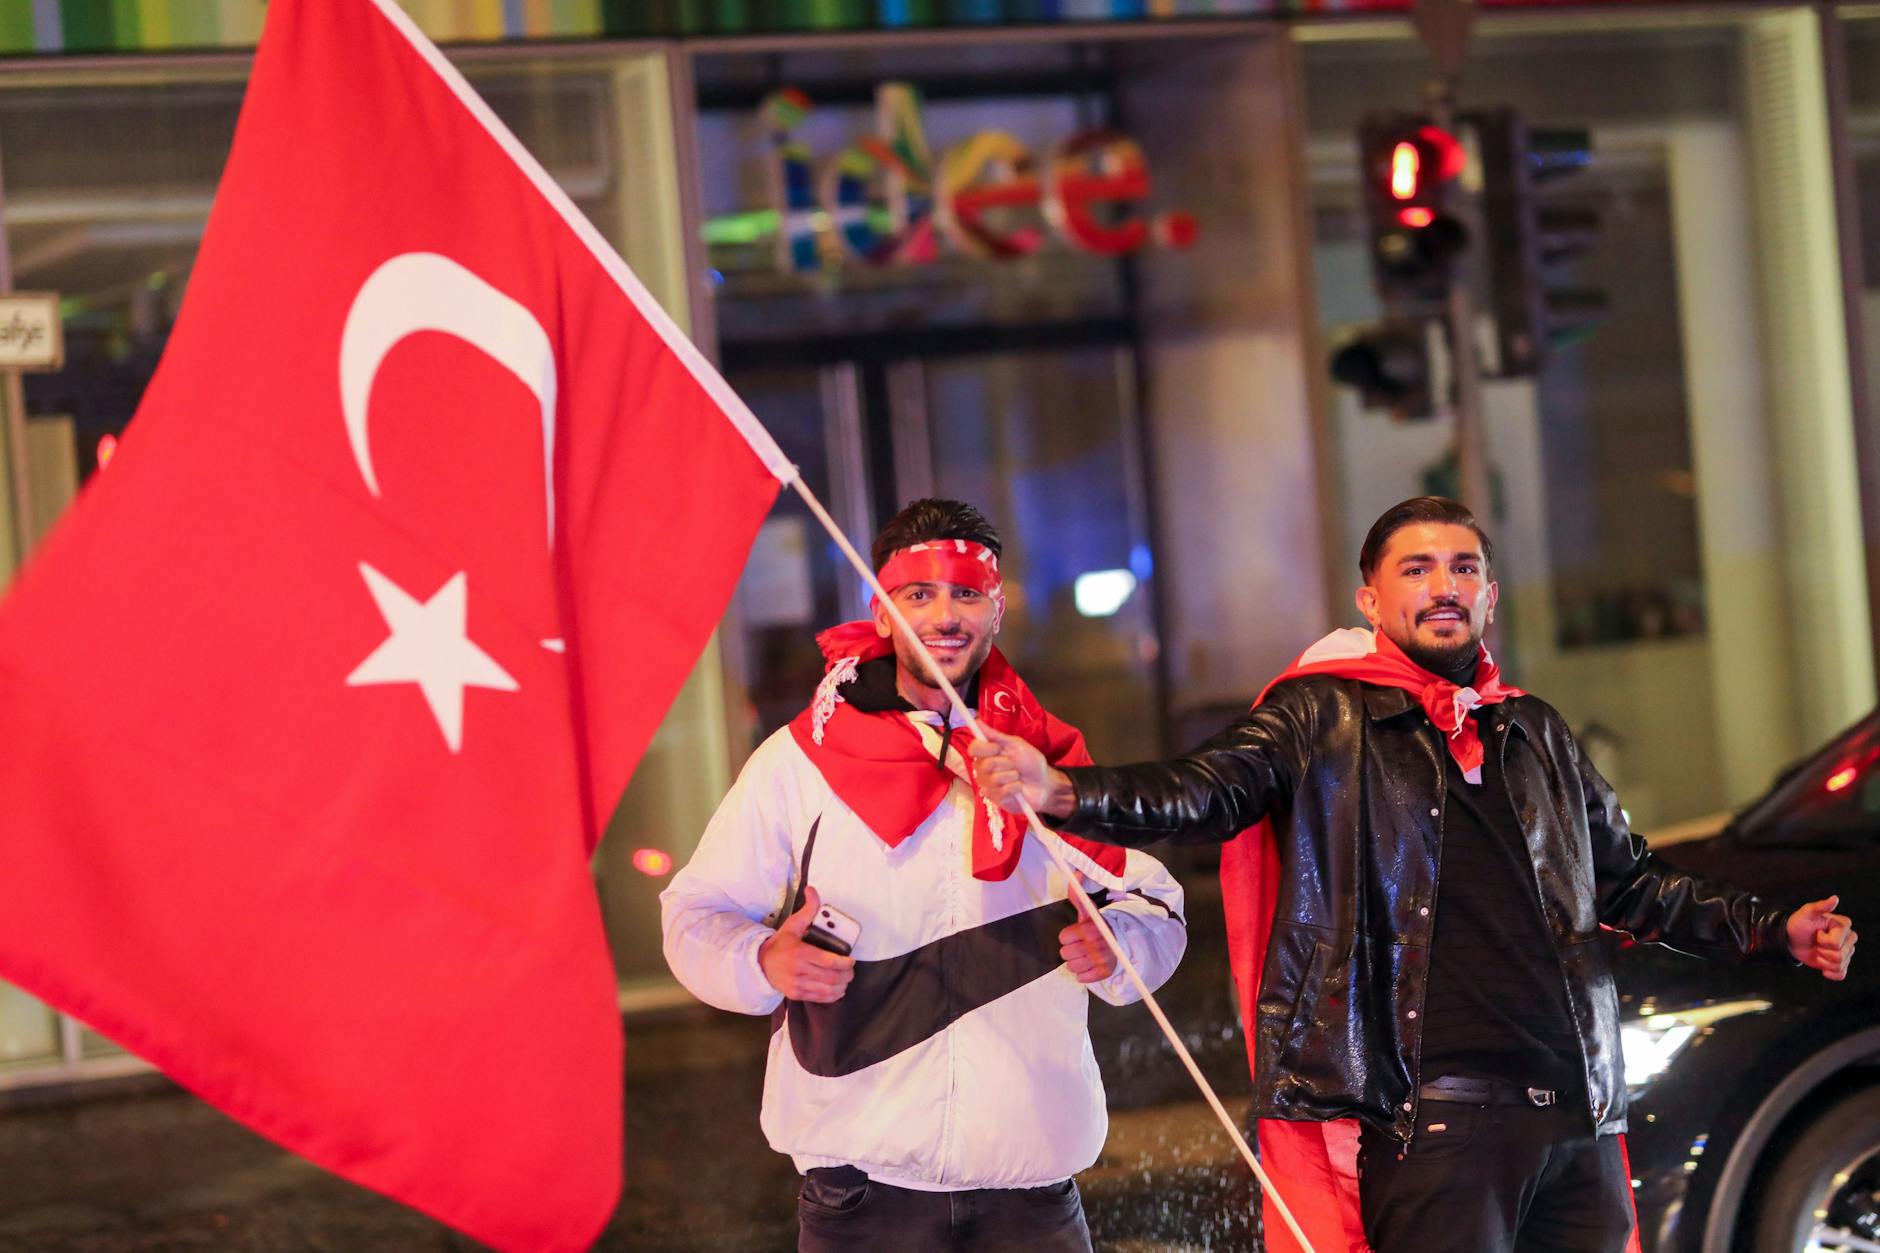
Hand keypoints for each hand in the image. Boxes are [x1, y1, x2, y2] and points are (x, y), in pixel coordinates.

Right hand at [759, 885, 855, 1002]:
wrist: (761, 963)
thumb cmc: (781, 943)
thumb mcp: (793, 924)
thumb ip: (808, 909)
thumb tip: (812, 889)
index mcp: (799, 953)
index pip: (827, 961)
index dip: (844, 963)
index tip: (851, 960)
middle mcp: (798, 971)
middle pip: (831, 977)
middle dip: (846, 975)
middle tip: (851, 970)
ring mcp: (797, 985)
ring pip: (828, 990)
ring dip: (842, 985)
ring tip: (845, 979)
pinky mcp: (796, 995)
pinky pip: (820, 998)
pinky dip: (833, 995)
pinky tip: (837, 989)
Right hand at [969, 726, 1074, 816]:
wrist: (1044, 783)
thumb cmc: (1030, 763)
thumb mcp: (1016, 745)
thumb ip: (996, 735)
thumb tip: (977, 721)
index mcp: (987, 754)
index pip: (973, 748)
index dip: (985, 748)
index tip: (998, 748)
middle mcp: (983, 770)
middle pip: (986, 764)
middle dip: (1006, 763)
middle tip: (1015, 765)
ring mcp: (988, 786)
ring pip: (995, 778)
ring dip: (1013, 776)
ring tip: (1018, 777)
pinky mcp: (996, 799)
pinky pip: (1003, 791)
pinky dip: (1016, 787)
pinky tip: (1019, 788)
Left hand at [1058, 893, 1118, 983]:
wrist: (1119, 945)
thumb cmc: (1098, 929)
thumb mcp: (1089, 913)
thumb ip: (1078, 897)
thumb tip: (1075, 874)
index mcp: (1091, 929)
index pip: (1063, 937)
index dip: (1067, 936)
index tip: (1075, 934)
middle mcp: (1096, 944)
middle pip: (1064, 954)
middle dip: (1070, 950)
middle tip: (1080, 946)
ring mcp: (1100, 960)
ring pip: (1071, 966)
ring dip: (1076, 962)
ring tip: (1085, 956)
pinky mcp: (1104, 973)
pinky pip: (1081, 978)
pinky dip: (1083, 974)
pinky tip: (1089, 966)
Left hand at [1786, 895, 1856, 980]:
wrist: (1791, 939)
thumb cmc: (1798, 924)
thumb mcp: (1805, 913)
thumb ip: (1819, 906)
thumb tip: (1835, 898)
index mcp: (1844, 925)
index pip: (1836, 943)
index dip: (1822, 940)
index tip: (1816, 932)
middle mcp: (1850, 938)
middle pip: (1839, 956)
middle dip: (1822, 951)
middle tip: (1816, 942)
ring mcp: (1847, 951)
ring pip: (1839, 965)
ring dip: (1823, 961)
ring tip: (1817, 950)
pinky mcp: (1841, 964)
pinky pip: (1841, 974)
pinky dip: (1829, 973)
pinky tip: (1822, 966)